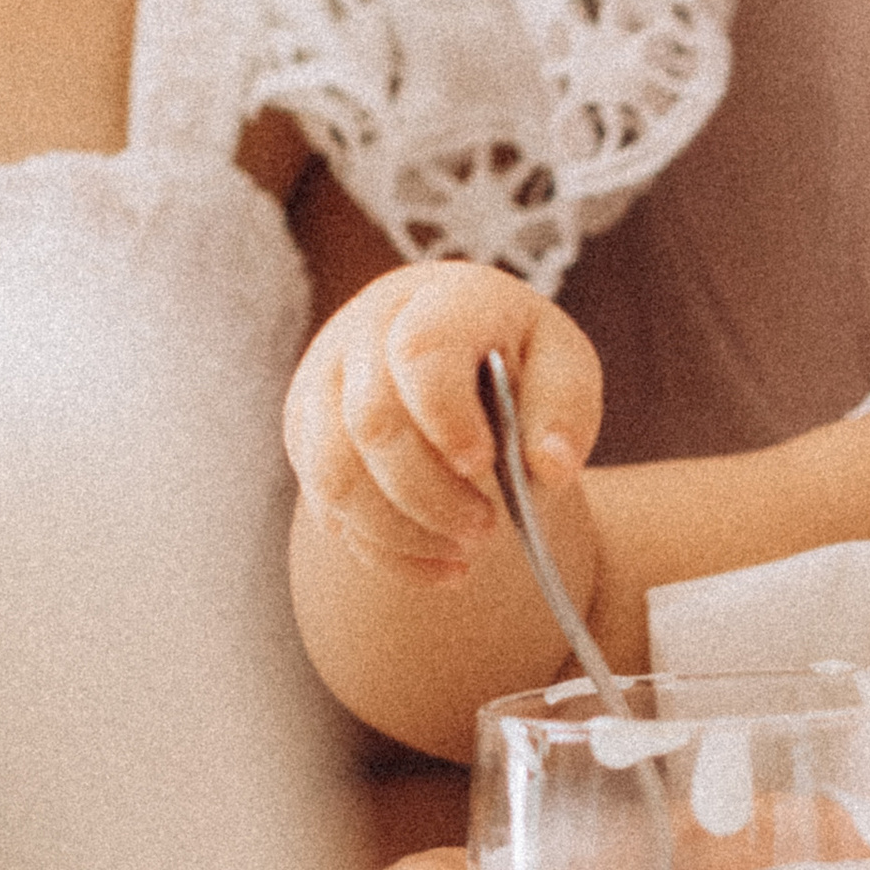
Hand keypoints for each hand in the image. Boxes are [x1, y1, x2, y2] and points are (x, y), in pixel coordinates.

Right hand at [284, 259, 602, 586]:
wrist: (456, 351)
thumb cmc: (516, 359)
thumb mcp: (562, 365)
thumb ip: (564, 407)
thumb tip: (550, 466)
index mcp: (438, 301)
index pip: (420, 353)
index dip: (446, 416)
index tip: (483, 463)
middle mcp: (365, 332)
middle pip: (371, 423)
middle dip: (429, 494)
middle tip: (486, 529)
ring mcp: (324, 382)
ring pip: (333, 475)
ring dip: (401, 532)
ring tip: (464, 553)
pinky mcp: (305, 433)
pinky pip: (325, 506)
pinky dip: (382, 551)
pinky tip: (439, 567)